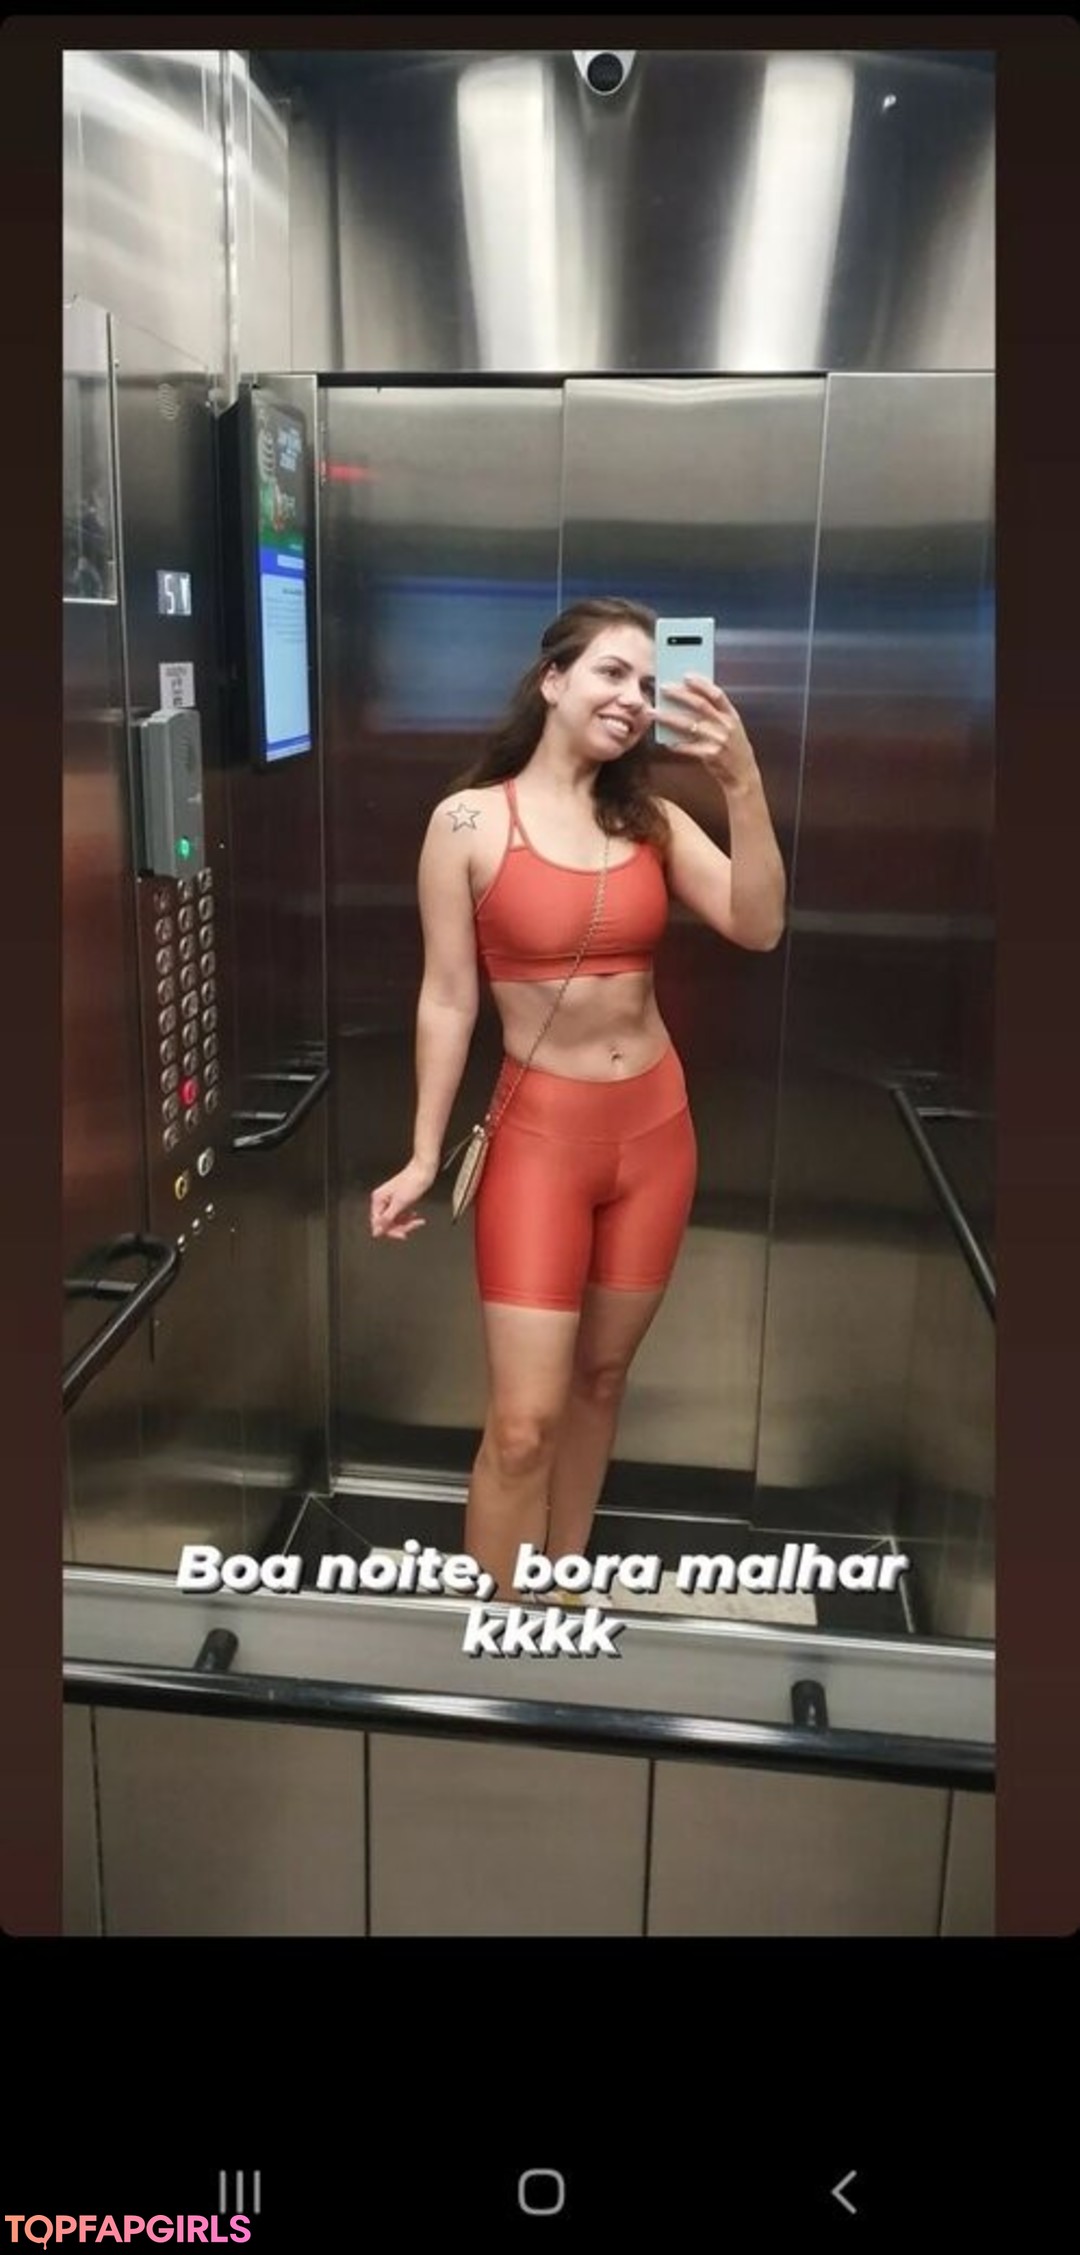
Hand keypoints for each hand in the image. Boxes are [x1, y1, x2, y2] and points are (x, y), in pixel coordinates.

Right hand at [370, 1156, 435, 1240]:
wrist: (424, 1170)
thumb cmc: (412, 1182)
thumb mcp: (399, 1203)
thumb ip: (387, 1218)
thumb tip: (376, 1231)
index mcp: (378, 1200)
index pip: (378, 1223)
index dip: (390, 1231)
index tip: (403, 1235)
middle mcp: (382, 1201)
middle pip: (387, 1223)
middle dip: (401, 1226)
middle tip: (414, 1225)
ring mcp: (391, 1201)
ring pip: (395, 1220)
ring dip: (407, 1223)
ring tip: (418, 1221)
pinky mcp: (399, 1201)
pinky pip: (401, 1215)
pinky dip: (409, 1218)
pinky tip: (416, 1217)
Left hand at [654, 674, 757, 792]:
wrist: (743, 775)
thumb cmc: (733, 749)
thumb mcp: (731, 728)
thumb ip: (716, 715)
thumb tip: (690, 700)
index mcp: (732, 716)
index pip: (717, 694)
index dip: (702, 684)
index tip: (686, 676)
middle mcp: (726, 726)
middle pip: (700, 705)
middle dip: (680, 695)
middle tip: (663, 689)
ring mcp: (719, 740)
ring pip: (689, 725)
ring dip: (669, 718)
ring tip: (654, 713)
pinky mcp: (711, 755)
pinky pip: (687, 747)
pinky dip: (675, 743)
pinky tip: (665, 741)